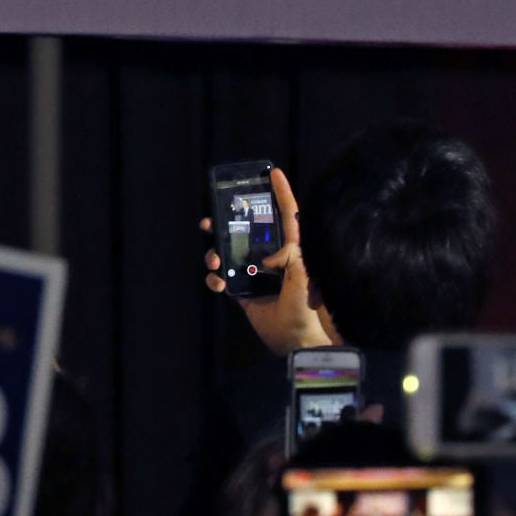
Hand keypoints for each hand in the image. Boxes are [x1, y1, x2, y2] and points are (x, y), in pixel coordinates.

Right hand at [200, 167, 330, 355]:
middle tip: (209, 221)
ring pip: (227, 252)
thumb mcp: (304, 279)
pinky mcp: (241, 290)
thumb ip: (292, 258)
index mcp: (291, 251)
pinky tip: (219, 284)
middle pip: (246, 230)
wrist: (293, 343)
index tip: (274, 172)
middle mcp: (270, 257)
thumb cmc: (305, 310)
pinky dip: (215, 278)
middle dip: (225, 222)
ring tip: (214, 262)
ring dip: (215, 253)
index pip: (288, 217)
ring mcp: (253, 273)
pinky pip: (221, 277)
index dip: (282, 193)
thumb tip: (268, 255)